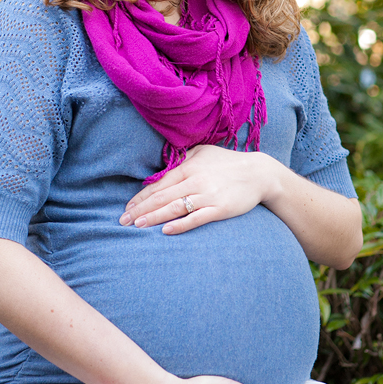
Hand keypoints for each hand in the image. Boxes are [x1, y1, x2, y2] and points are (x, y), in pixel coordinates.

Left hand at [119, 145, 277, 233]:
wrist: (259, 173)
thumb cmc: (228, 162)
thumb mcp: (203, 152)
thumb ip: (182, 158)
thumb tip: (162, 167)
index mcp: (188, 167)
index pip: (158, 184)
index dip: (140, 197)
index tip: (127, 207)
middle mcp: (195, 180)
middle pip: (161, 197)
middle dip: (140, 209)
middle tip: (123, 221)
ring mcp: (207, 195)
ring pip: (174, 208)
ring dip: (153, 218)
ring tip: (137, 226)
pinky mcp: (220, 208)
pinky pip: (196, 218)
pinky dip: (180, 225)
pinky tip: (166, 231)